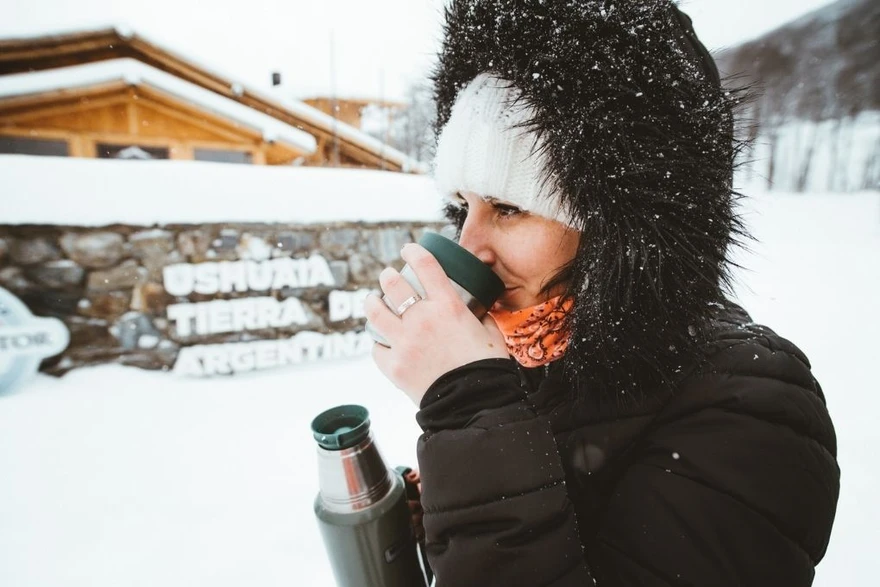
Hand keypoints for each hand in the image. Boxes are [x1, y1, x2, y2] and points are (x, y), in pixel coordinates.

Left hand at [365, 243, 508, 403]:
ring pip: (375, 312)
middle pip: (393, 284)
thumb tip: (477, 310)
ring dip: (371, 302)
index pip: (425, 265)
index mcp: (448, 307)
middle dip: (387, 276)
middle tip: (388, 276)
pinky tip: (381, 341)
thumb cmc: (487, 369)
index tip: (408, 249)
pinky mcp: (394, 366)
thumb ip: (481, 318)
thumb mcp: (491, 334)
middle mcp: (422, 319)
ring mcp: (404, 343)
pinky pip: (377, 348)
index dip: (413, 252)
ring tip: (372, 300)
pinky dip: (378, 343)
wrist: (474, 405)